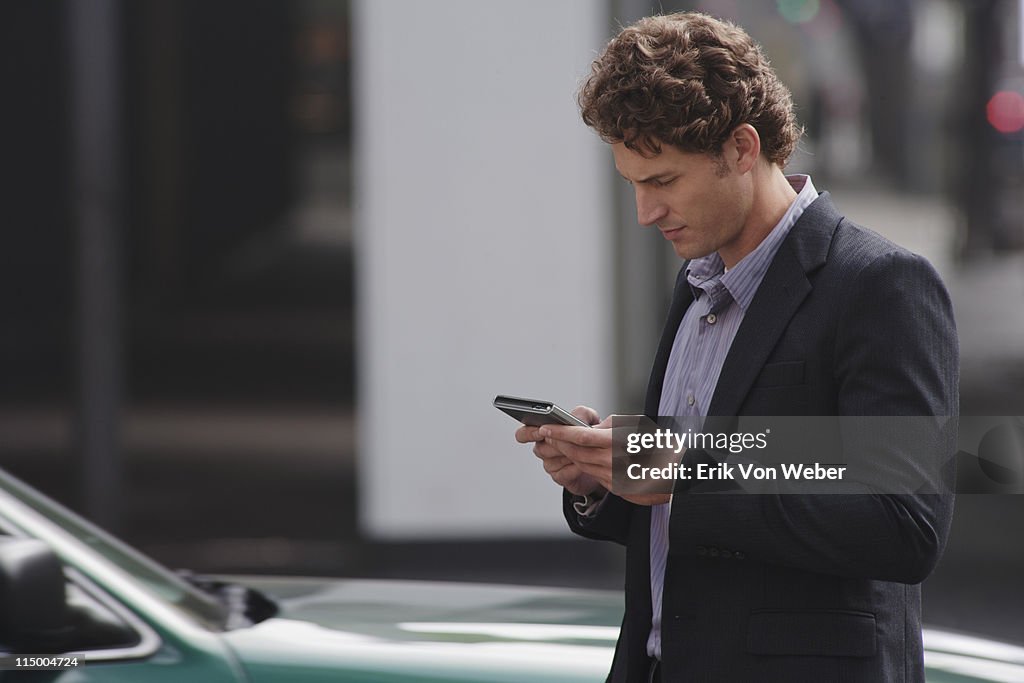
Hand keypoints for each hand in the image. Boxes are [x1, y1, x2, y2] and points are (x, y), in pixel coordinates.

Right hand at [515, 406, 603, 495]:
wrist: (602, 459)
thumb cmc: (591, 437)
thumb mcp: (589, 419)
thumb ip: (581, 413)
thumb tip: (573, 418)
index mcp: (544, 432)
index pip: (524, 433)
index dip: (529, 433)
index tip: (541, 431)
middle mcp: (543, 449)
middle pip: (540, 449)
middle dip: (555, 445)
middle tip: (567, 441)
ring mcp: (550, 464)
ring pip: (551, 462)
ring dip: (567, 456)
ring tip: (582, 452)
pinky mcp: (560, 478)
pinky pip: (562, 474)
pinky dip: (574, 469)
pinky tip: (582, 464)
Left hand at [538, 415, 669, 505]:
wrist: (680, 476)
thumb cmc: (661, 446)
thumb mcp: (637, 428)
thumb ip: (610, 428)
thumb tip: (590, 428)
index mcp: (618, 444)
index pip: (580, 437)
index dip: (560, 432)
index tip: (547, 427)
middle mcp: (613, 463)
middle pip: (576, 452)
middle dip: (559, 443)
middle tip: (548, 434)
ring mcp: (614, 479)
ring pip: (582, 465)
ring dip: (569, 454)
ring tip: (560, 443)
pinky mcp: (616, 489)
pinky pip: (595, 475)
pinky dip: (585, 465)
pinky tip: (581, 457)